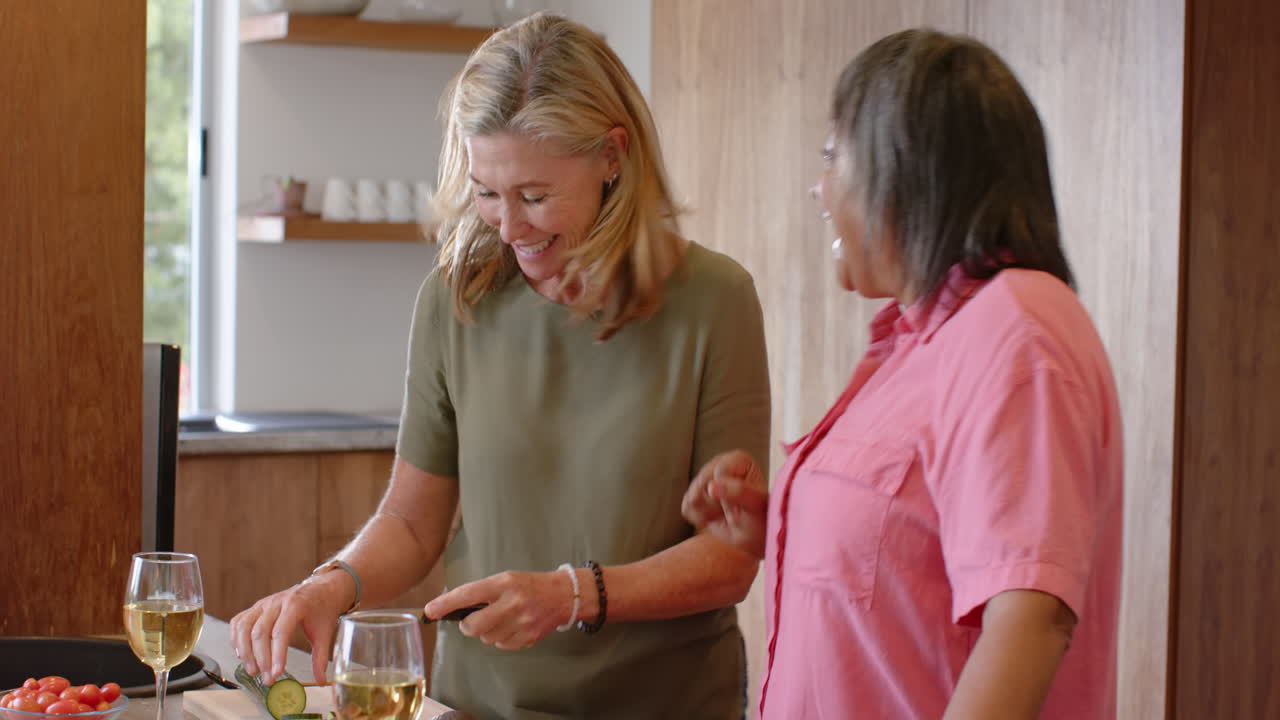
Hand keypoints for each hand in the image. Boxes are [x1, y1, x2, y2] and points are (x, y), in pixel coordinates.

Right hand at [229, 571, 351, 684]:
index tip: (276, 673)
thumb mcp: (325, 632)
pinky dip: (236, 639)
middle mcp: (276, 602)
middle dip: (261, 659)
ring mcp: (264, 604)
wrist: (321, 588)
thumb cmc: (322, 608)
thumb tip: (320, 680)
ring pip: (244, 627)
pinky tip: (241, 654)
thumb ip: (321, 657)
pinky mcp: (256, 607)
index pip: (281, 632)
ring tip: (252, 670)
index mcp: (296, 605)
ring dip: (245, 651)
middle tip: (266, 678)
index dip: (276, 655)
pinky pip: (239, 621)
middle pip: (260, 632)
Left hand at [423, 570, 575, 650]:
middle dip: (468, 626)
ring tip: (501, 619)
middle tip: (473, 620)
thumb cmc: (529, 585)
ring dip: (487, 632)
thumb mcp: (505, 579)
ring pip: (487, 638)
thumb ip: (482, 592)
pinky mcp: (529, 638)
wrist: (562, 595)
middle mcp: (512, 603)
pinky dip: (501, 639)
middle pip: (474, 626)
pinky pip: (502, 646)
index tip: (430, 610)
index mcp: (503, 584)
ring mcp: (522, 622)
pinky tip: (511, 627)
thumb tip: (454, 609)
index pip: (468, 594)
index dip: (446, 604)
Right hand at [682, 450, 768, 557]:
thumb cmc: (762, 519)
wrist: (755, 537)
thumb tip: (711, 487)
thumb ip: (737, 492)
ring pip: (692, 496)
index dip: (727, 494)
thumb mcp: (756, 505)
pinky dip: (701, 518)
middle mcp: (719, 464)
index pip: (720, 472)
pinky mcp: (694, 494)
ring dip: (710, 513)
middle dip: (718, 504)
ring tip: (726, 515)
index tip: (740, 508)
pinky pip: (686, 507)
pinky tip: (715, 518)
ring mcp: (704, 478)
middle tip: (735, 514)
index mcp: (738, 459)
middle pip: (702, 483)